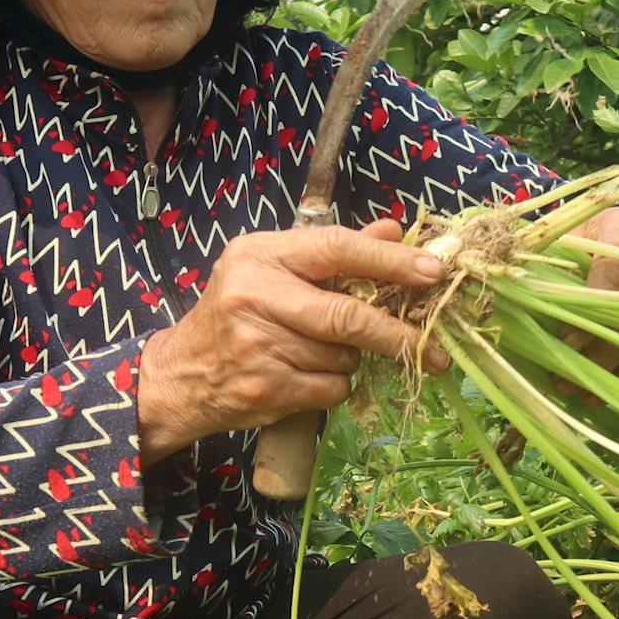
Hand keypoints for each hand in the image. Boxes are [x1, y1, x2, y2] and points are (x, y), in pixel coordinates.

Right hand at [137, 220, 447, 460]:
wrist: (184, 374)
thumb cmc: (237, 314)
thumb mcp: (274, 268)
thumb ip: (334, 250)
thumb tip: (395, 229)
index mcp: (260, 254)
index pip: (336, 248)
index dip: (390, 260)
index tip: (433, 272)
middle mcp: (254, 295)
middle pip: (347, 315)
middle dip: (396, 333)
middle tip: (435, 347)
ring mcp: (257, 345)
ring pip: (342, 357)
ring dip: (351, 360)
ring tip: (323, 354)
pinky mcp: (264, 388)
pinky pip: (331, 389)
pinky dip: (335, 386)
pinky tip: (308, 377)